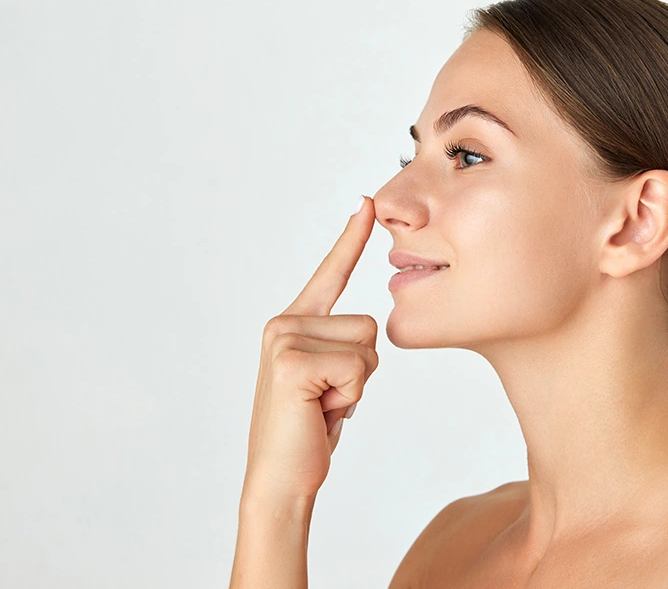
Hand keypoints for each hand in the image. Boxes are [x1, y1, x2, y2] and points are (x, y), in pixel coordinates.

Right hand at [241, 196, 377, 502]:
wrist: (282, 479)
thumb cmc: (310, 430)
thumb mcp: (331, 379)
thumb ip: (343, 347)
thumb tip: (368, 331)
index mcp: (294, 324)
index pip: (330, 274)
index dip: (350, 239)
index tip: (365, 204)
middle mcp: (284, 324)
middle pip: (368, 325)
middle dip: (362, 371)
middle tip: (327, 399)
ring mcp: (284, 340)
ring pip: (368, 346)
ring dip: (357, 385)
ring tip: (323, 406)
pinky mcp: (292, 363)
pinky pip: (359, 369)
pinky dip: (350, 397)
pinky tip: (320, 412)